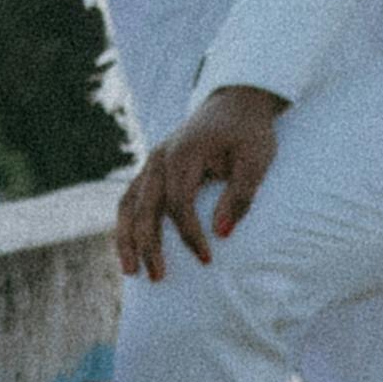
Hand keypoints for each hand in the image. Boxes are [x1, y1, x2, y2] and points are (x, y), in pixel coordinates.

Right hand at [107, 86, 286, 281]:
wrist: (235, 104)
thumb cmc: (249, 134)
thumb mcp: (256, 160)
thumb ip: (240, 195)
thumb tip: (222, 233)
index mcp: (184, 153)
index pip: (179, 203)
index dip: (190, 234)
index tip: (207, 259)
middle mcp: (159, 157)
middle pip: (144, 208)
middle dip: (148, 246)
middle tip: (157, 278)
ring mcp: (151, 162)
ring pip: (128, 204)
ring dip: (126, 239)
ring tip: (130, 271)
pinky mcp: (151, 169)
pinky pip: (130, 199)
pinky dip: (127, 225)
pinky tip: (131, 250)